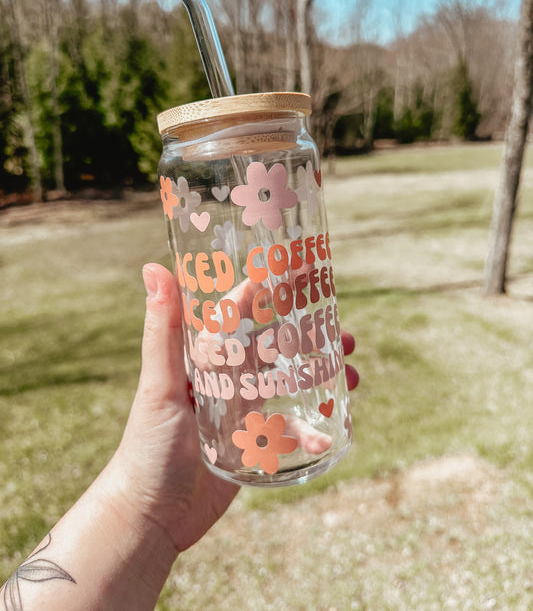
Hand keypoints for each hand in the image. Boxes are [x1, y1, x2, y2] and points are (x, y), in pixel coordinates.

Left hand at [108, 263, 359, 554]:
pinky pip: (289, 432)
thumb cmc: (146, 447)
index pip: (241, 316)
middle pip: (276, 350)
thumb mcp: (160, 386)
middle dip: (310, 338)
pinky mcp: (254, 446)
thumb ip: (162, 331)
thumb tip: (153, 268)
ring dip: (321, 378)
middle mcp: (226, 381)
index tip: (301, 275)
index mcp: (205, 360)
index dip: (270, 295)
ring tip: (354, 376)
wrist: (151, 517)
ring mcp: (242, 413)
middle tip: (346, 333)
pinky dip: (311, 431)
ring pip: (290, 385)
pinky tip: (330, 434)